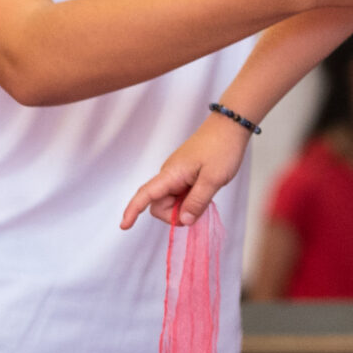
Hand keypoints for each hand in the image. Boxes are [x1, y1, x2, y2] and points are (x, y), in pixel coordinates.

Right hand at [122, 114, 251, 229]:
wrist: (229, 126)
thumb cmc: (221, 148)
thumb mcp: (213, 179)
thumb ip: (198, 202)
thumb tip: (184, 221)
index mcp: (171, 174)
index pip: (145, 195)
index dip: (133, 211)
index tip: (124, 226)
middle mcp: (170, 175)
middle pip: (160, 204)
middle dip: (175, 215)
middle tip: (199, 210)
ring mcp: (177, 175)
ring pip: (172, 201)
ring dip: (185, 207)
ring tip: (206, 195)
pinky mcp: (185, 175)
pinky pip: (181, 195)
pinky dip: (190, 200)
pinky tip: (204, 192)